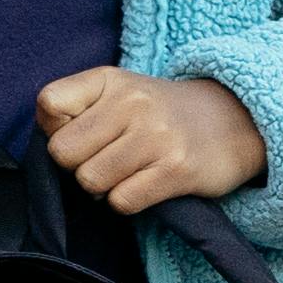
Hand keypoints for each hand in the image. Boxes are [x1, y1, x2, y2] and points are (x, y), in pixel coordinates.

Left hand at [37, 66, 266, 216]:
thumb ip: (76, 108)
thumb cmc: (160, 114)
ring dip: (103, 188)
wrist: (234, 120)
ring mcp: (156, 137)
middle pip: (64, 154)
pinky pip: (122, 201)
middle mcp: (133, 103)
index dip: (56, 130)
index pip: (49, 105)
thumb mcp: (118, 92)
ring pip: (90, 181)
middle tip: (105, 160)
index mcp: (111, 80)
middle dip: (78, 166)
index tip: (82, 133)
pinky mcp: (177, 170)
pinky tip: (145, 186)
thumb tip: (49, 144)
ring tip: (127, 173)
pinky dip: (127, 202)